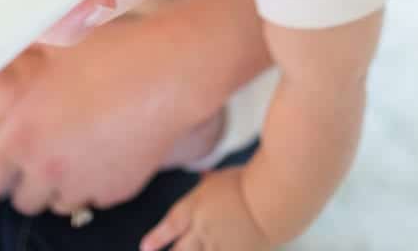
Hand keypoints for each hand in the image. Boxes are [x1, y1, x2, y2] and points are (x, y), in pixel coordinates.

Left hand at [0, 14, 195, 216]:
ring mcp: (84, 184)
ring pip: (58, 203)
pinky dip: (94, 182)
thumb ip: (22, 59)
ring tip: (76, 148)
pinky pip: (94, 197)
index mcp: (22, 136)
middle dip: (26, 184)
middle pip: (21, 202)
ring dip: (60, 186)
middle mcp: (47, 168)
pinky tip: (106, 147)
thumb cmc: (111, 52)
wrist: (168, 72)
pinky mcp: (116, 192)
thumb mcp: (57, 49)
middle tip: (40, 154)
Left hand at [141, 168, 270, 250]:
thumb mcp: (222, 177)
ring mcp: (218, 245)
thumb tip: (203, 173)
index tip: (145, 247)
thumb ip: (209, 181)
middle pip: (180, 250)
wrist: (272, 199)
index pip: (171, 224)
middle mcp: (202, 228)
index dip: (157, 237)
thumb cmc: (249, 182)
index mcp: (196, 206)